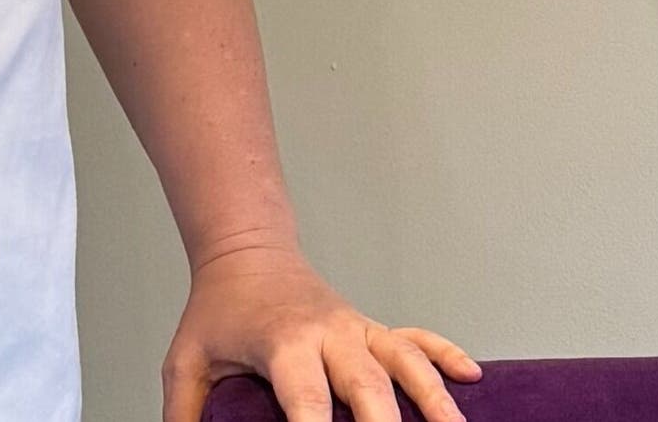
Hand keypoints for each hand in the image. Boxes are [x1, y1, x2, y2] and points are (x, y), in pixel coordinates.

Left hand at [162, 240, 479, 421]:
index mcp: (283, 343)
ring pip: (403, 358)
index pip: (306, 397)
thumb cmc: (216, 314)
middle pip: (366, 382)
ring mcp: (355, 328)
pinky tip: (471, 376)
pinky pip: (415, 337)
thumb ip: (186, 414)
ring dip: (432, 394)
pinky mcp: (370, 327)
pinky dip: (444, 354)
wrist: (246, 253)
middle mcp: (329, 333)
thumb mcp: (187, 363)